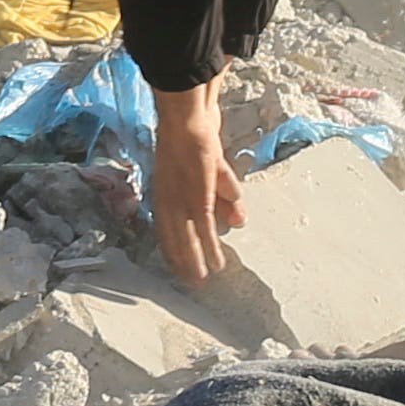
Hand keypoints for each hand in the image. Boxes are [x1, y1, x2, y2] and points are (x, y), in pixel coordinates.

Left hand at [145, 80, 246, 284]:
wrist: (192, 122)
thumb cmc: (201, 144)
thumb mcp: (215, 176)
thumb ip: (226, 199)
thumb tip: (239, 221)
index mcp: (165, 194)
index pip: (166, 227)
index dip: (173, 248)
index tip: (178, 268)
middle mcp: (167, 200)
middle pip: (172, 236)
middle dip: (181, 260)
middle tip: (190, 283)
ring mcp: (179, 199)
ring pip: (187, 237)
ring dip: (195, 261)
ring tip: (201, 281)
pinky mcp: (197, 197)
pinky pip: (203, 228)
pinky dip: (210, 247)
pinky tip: (215, 263)